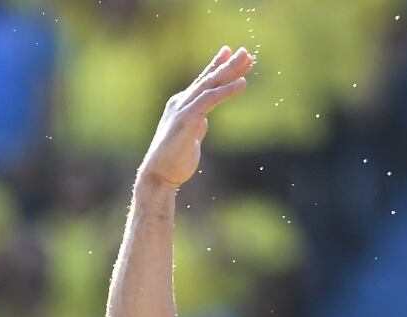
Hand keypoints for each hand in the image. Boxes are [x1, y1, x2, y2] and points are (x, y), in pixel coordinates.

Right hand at [138, 46, 254, 188]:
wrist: (159, 174)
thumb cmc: (174, 159)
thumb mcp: (189, 137)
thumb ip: (196, 125)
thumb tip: (203, 121)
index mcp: (182, 105)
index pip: (202, 81)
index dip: (216, 66)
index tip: (229, 53)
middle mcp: (181, 102)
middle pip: (209, 78)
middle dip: (228, 64)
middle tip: (245, 52)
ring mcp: (183, 108)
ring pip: (210, 84)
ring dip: (230, 70)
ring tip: (247, 59)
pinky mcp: (187, 118)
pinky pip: (210, 99)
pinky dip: (227, 90)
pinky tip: (242, 83)